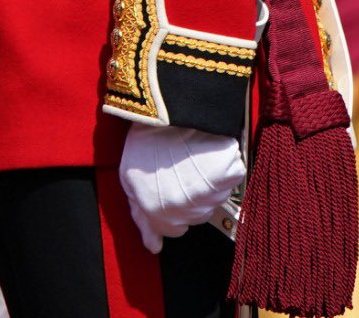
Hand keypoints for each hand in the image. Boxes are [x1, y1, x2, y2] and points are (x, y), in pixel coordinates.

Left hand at [118, 125, 245, 253]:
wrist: (170, 110)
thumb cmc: (146, 138)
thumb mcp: (129, 175)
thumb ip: (139, 214)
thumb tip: (154, 247)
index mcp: (159, 215)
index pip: (169, 230)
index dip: (164, 207)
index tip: (164, 189)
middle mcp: (187, 214)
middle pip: (190, 216)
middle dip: (183, 197)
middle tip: (173, 166)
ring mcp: (211, 197)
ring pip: (209, 201)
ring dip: (200, 185)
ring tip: (186, 155)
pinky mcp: (230, 178)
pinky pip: (226, 181)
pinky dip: (219, 170)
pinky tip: (204, 151)